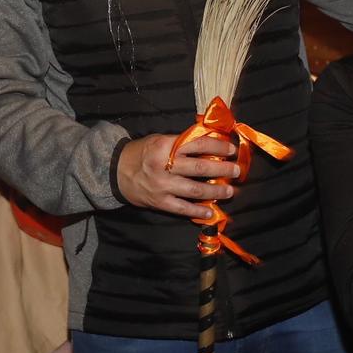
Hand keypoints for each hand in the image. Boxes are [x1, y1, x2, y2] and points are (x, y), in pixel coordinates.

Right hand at [115, 133, 238, 219]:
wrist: (115, 171)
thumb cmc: (142, 152)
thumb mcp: (160, 140)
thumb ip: (182, 142)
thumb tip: (211, 143)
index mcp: (166, 146)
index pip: (198, 144)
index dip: (218, 147)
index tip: (231, 150)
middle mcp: (164, 165)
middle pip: (200, 168)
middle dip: (222, 169)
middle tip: (236, 170)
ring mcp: (162, 185)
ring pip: (195, 190)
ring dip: (215, 191)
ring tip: (229, 191)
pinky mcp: (159, 202)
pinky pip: (182, 208)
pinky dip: (198, 211)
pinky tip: (211, 212)